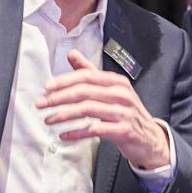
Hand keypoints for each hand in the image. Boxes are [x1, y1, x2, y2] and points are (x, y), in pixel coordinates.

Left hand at [37, 49, 169, 170]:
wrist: (150, 138)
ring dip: (64, 115)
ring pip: (88, 110)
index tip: (47, 87)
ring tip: (49, 120)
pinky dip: (77, 133)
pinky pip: (95, 130)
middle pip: (85, 92)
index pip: (86, 76)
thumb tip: (71, 54)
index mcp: (117, 82)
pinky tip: (64, 135)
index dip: (65, 80)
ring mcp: (123, 112)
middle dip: (59, 97)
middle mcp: (121, 94)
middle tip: (41, 104)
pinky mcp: (123, 131)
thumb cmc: (126, 112)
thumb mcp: (111, 90)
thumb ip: (90, 73)